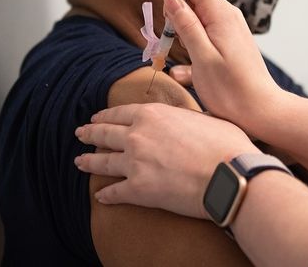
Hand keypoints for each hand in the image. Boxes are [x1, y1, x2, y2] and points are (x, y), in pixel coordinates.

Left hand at [74, 103, 259, 218]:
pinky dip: (106, 194)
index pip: (121, 112)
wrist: (228, 175)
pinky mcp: (137, 189)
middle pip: (105, 133)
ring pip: (102, 161)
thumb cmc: (226, 145)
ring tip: (79, 162)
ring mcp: (134, 162)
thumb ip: (189, 117)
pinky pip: (114, 191)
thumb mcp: (207, 118)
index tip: (98, 118)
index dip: (105, 116)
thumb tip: (193, 121)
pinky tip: (101, 195)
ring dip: (89, 161)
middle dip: (90, 133)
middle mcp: (137, 135)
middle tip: (80, 134)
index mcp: (153, 114)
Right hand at [163, 0, 288, 130]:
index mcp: (222, 14)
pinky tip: (194, 68)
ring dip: (183, 33)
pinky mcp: (229, 42)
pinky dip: (193, 44)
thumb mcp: (202, 57)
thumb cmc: (231, 90)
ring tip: (189, 59)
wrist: (260, 111)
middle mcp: (228, 16)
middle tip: (175, 43)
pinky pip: (205, 33)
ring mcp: (230, 29)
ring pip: (197, 17)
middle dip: (176, 15)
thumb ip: (187, 25)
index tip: (167, 17)